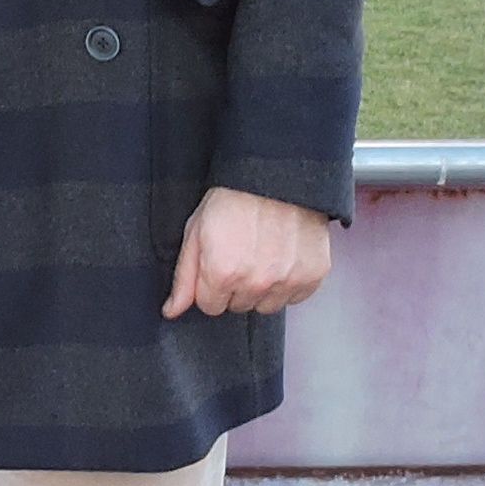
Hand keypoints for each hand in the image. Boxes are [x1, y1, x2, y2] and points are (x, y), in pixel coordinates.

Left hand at [165, 186, 332, 318]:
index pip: (211, 307)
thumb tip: (172, 311)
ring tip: (263, 253)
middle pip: (239, 306)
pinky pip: (295, 297)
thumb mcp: (196, 232)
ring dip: (264, 287)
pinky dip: (289, 281)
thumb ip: (184, 278)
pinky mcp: (312, 275)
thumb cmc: (234, 197)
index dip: (211, 285)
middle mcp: (256, 282)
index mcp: (222, 273)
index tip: (219, 262)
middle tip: (242, 252)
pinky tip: (283, 256)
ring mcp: (287, 280)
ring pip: (267, 306)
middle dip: (237, 286)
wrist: (276, 174)